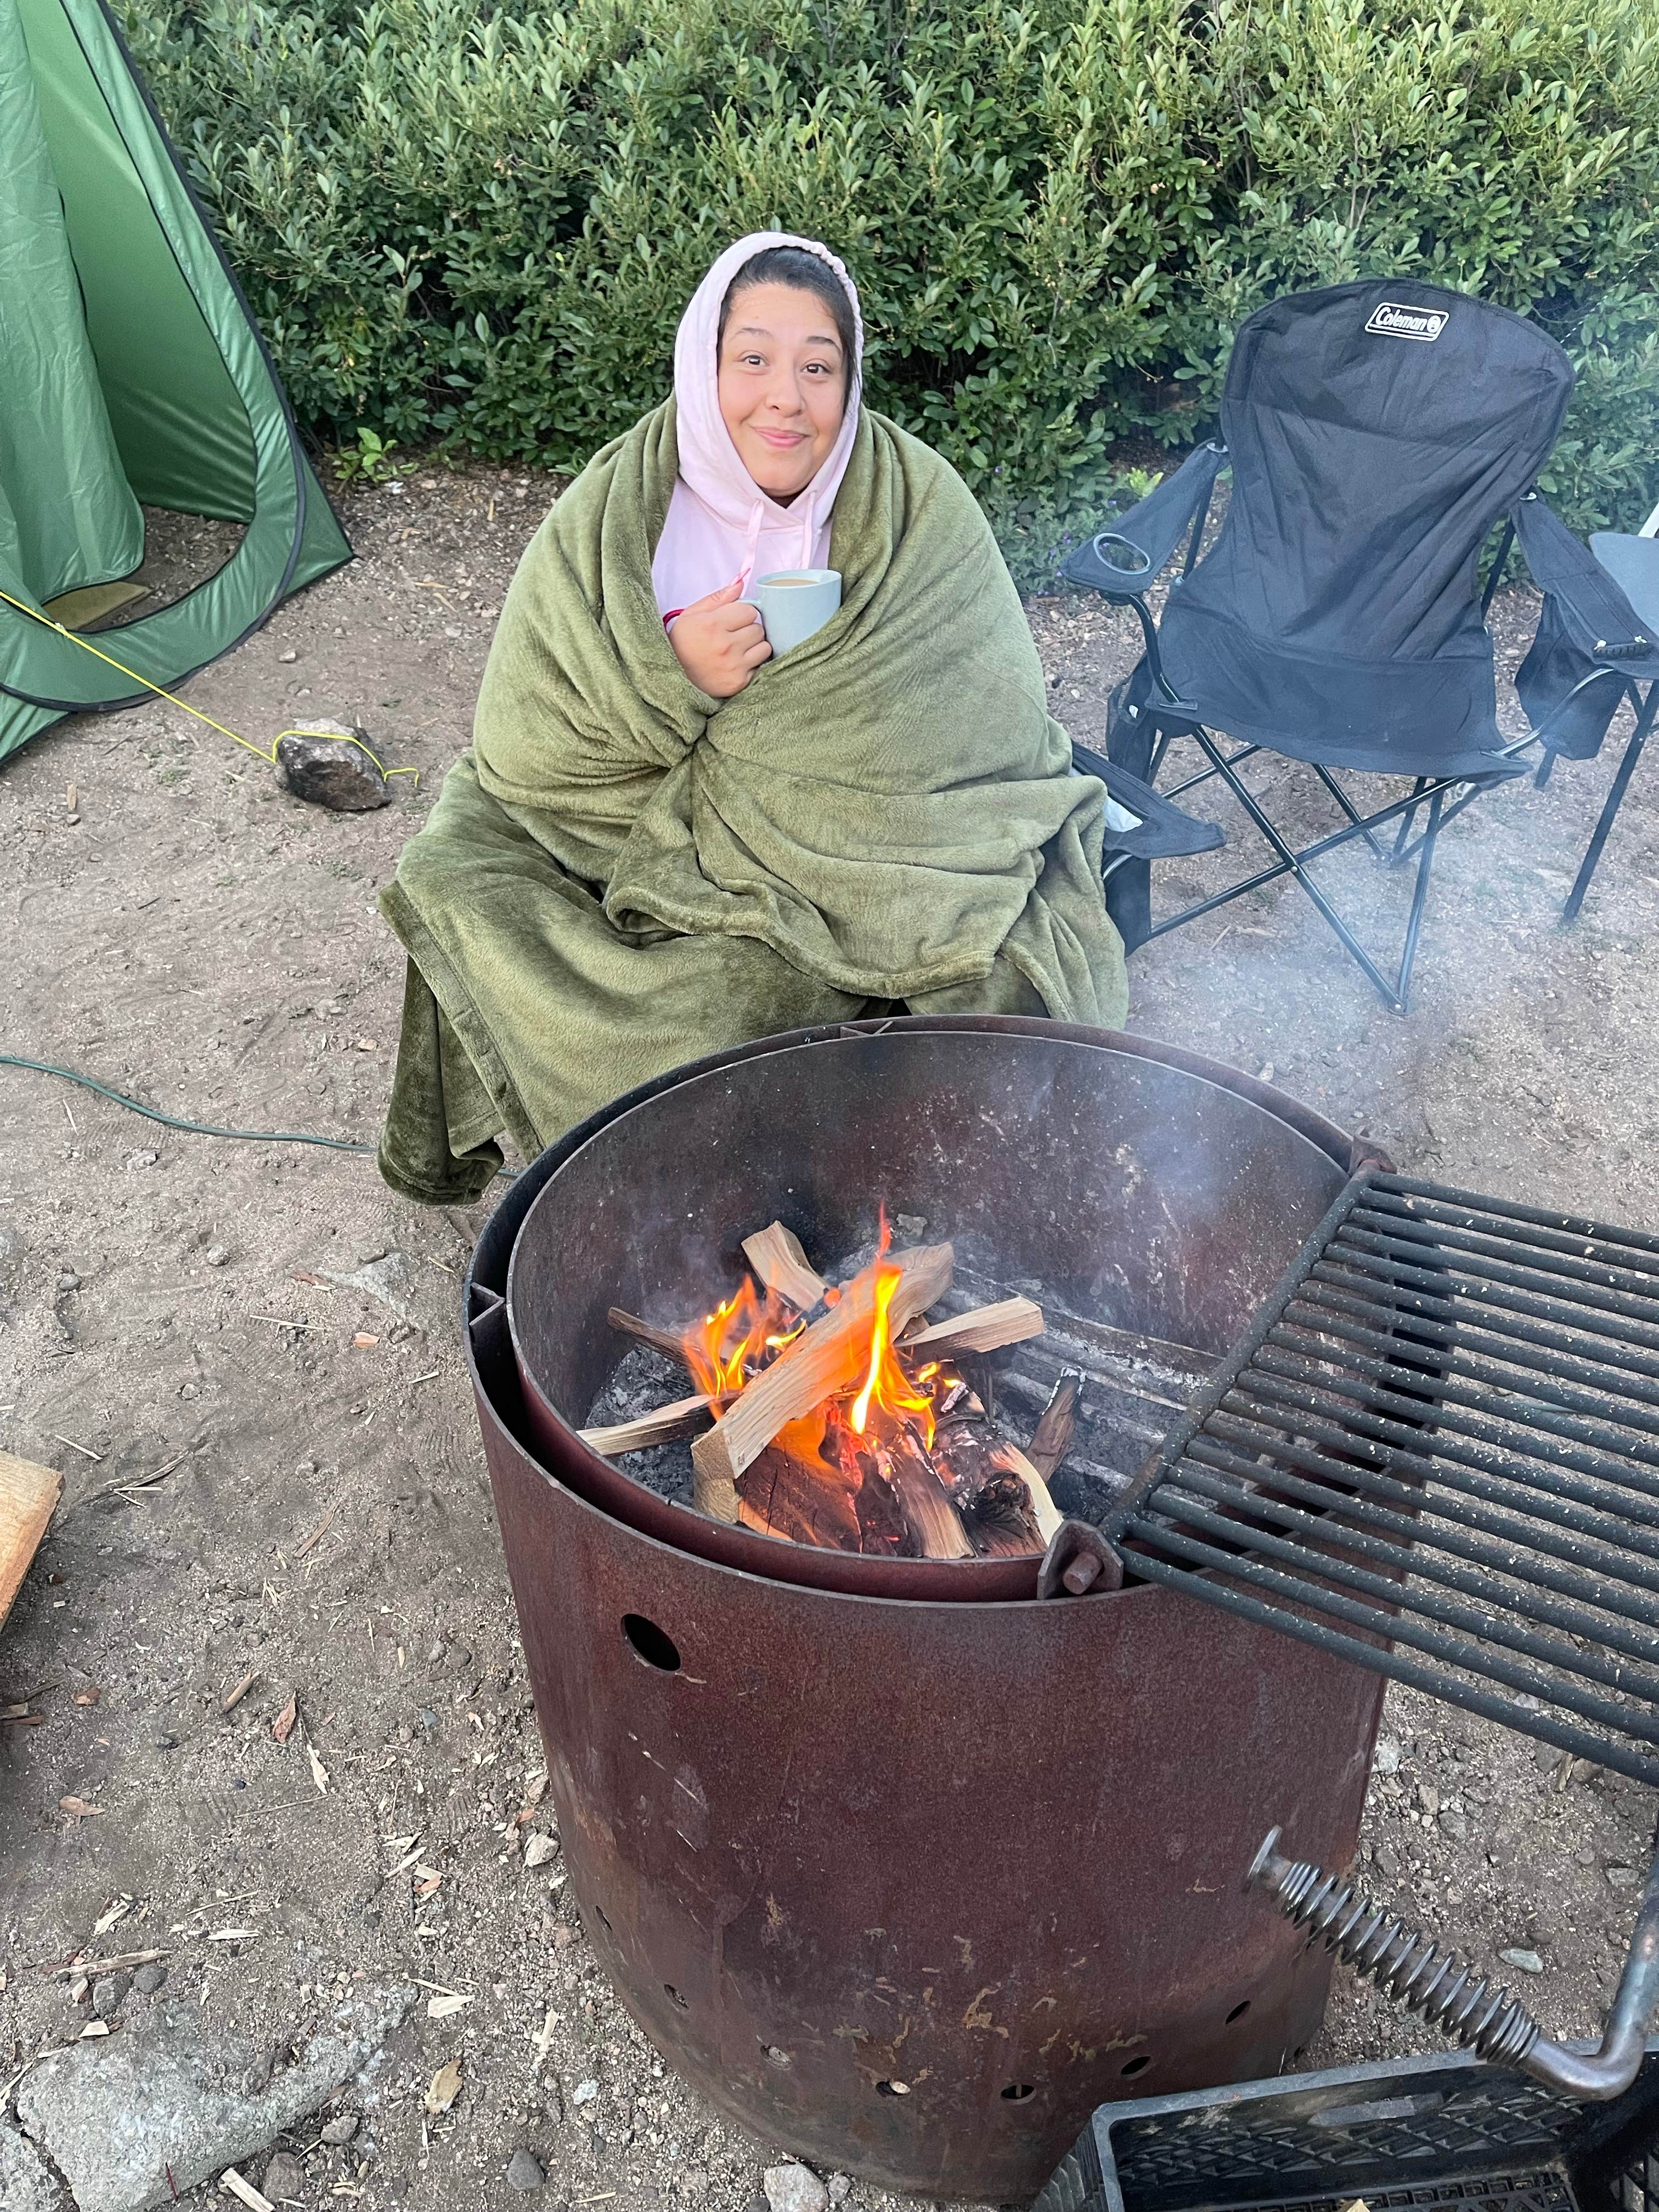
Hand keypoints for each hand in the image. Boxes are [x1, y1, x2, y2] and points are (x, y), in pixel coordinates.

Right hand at [668, 576, 770, 697]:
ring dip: (755, 646)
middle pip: (759, 629)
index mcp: (713, 625)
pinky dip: (753, 664)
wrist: (673, 674)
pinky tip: (738, 663)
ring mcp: (733, 666)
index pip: (749, 611)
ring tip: (738, 649)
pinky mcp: (739, 682)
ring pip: (764, 647)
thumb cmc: (683, 642)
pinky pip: (761, 666)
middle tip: (734, 635)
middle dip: (749, 629)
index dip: (742, 614)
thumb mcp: (693, 614)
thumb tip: (741, 582)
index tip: (732, 620)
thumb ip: (718, 598)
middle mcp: (725, 646)